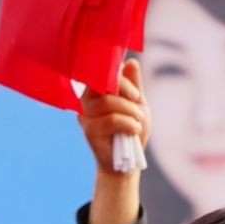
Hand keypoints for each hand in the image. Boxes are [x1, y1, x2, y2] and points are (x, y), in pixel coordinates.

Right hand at [79, 58, 150, 174]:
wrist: (127, 161)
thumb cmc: (131, 131)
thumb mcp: (137, 104)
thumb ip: (133, 85)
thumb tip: (130, 62)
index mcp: (97, 93)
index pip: (103, 74)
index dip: (120, 79)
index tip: (136, 93)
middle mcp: (87, 102)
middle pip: (103, 83)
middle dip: (126, 91)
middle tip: (138, 102)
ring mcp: (85, 117)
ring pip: (107, 102)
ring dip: (129, 110)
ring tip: (137, 121)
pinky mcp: (88, 131)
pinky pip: (111, 119)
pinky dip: (128, 124)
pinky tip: (133, 131)